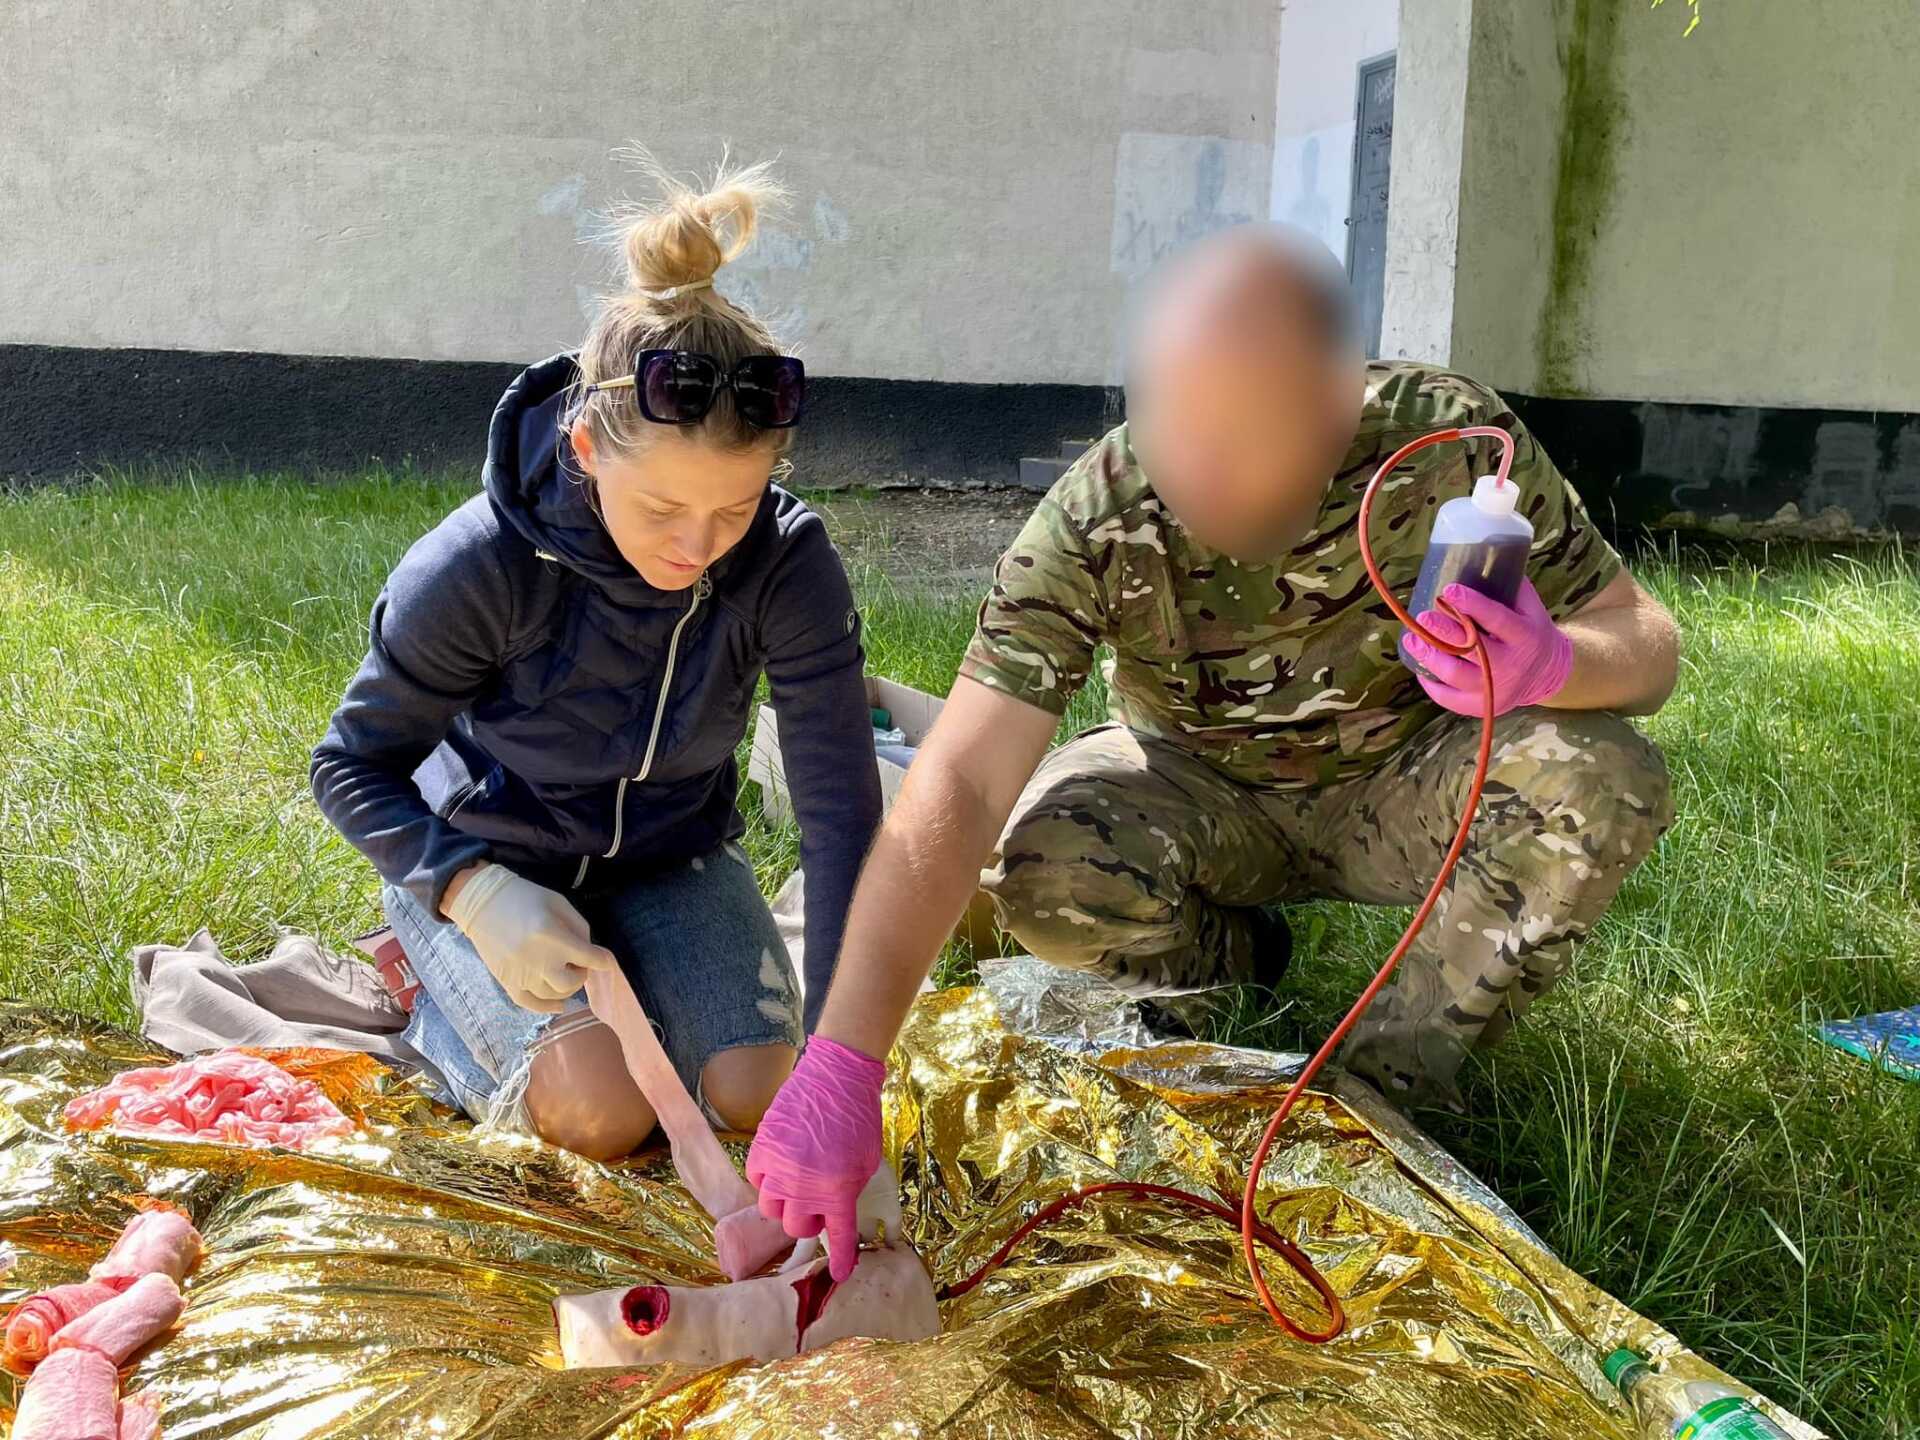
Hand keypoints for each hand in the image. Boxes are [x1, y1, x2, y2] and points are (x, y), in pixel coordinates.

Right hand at [443, 863, 615, 1012]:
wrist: (482, 902)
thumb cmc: (525, 897)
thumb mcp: (558, 902)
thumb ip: (579, 927)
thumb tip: (591, 951)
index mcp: (553, 936)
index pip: (591, 958)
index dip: (604, 960)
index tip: (607, 961)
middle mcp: (539, 960)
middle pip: (573, 983)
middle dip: (581, 974)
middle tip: (577, 963)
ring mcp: (521, 975)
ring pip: (554, 995)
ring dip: (565, 987)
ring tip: (563, 973)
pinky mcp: (506, 982)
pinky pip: (530, 1004)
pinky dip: (547, 1007)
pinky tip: (558, 1004)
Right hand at [745, 1036, 884, 1282]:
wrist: (836, 1077)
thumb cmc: (857, 1119)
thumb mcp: (865, 1163)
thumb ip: (847, 1192)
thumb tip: (832, 1213)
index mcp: (837, 1192)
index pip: (836, 1238)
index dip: (839, 1260)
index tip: (838, 1275)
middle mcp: (803, 1188)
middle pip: (795, 1227)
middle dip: (807, 1221)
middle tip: (817, 1205)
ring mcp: (778, 1170)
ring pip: (770, 1209)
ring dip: (784, 1203)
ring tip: (796, 1185)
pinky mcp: (761, 1150)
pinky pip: (756, 1180)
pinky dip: (767, 1179)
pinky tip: (780, 1166)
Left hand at [1399, 580, 1572, 716]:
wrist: (1548, 673)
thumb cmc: (1531, 630)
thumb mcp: (1530, 607)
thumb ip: (1509, 586)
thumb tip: (1479, 553)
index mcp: (1525, 636)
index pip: (1497, 619)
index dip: (1472, 605)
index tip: (1448, 591)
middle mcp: (1512, 665)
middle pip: (1473, 651)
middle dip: (1444, 634)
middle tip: (1422, 618)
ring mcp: (1497, 689)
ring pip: (1457, 676)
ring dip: (1430, 658)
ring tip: (1411, 640)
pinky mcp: (1484, 706)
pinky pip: (1451, 700)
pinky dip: (1432, 685)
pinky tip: (1419, 667)